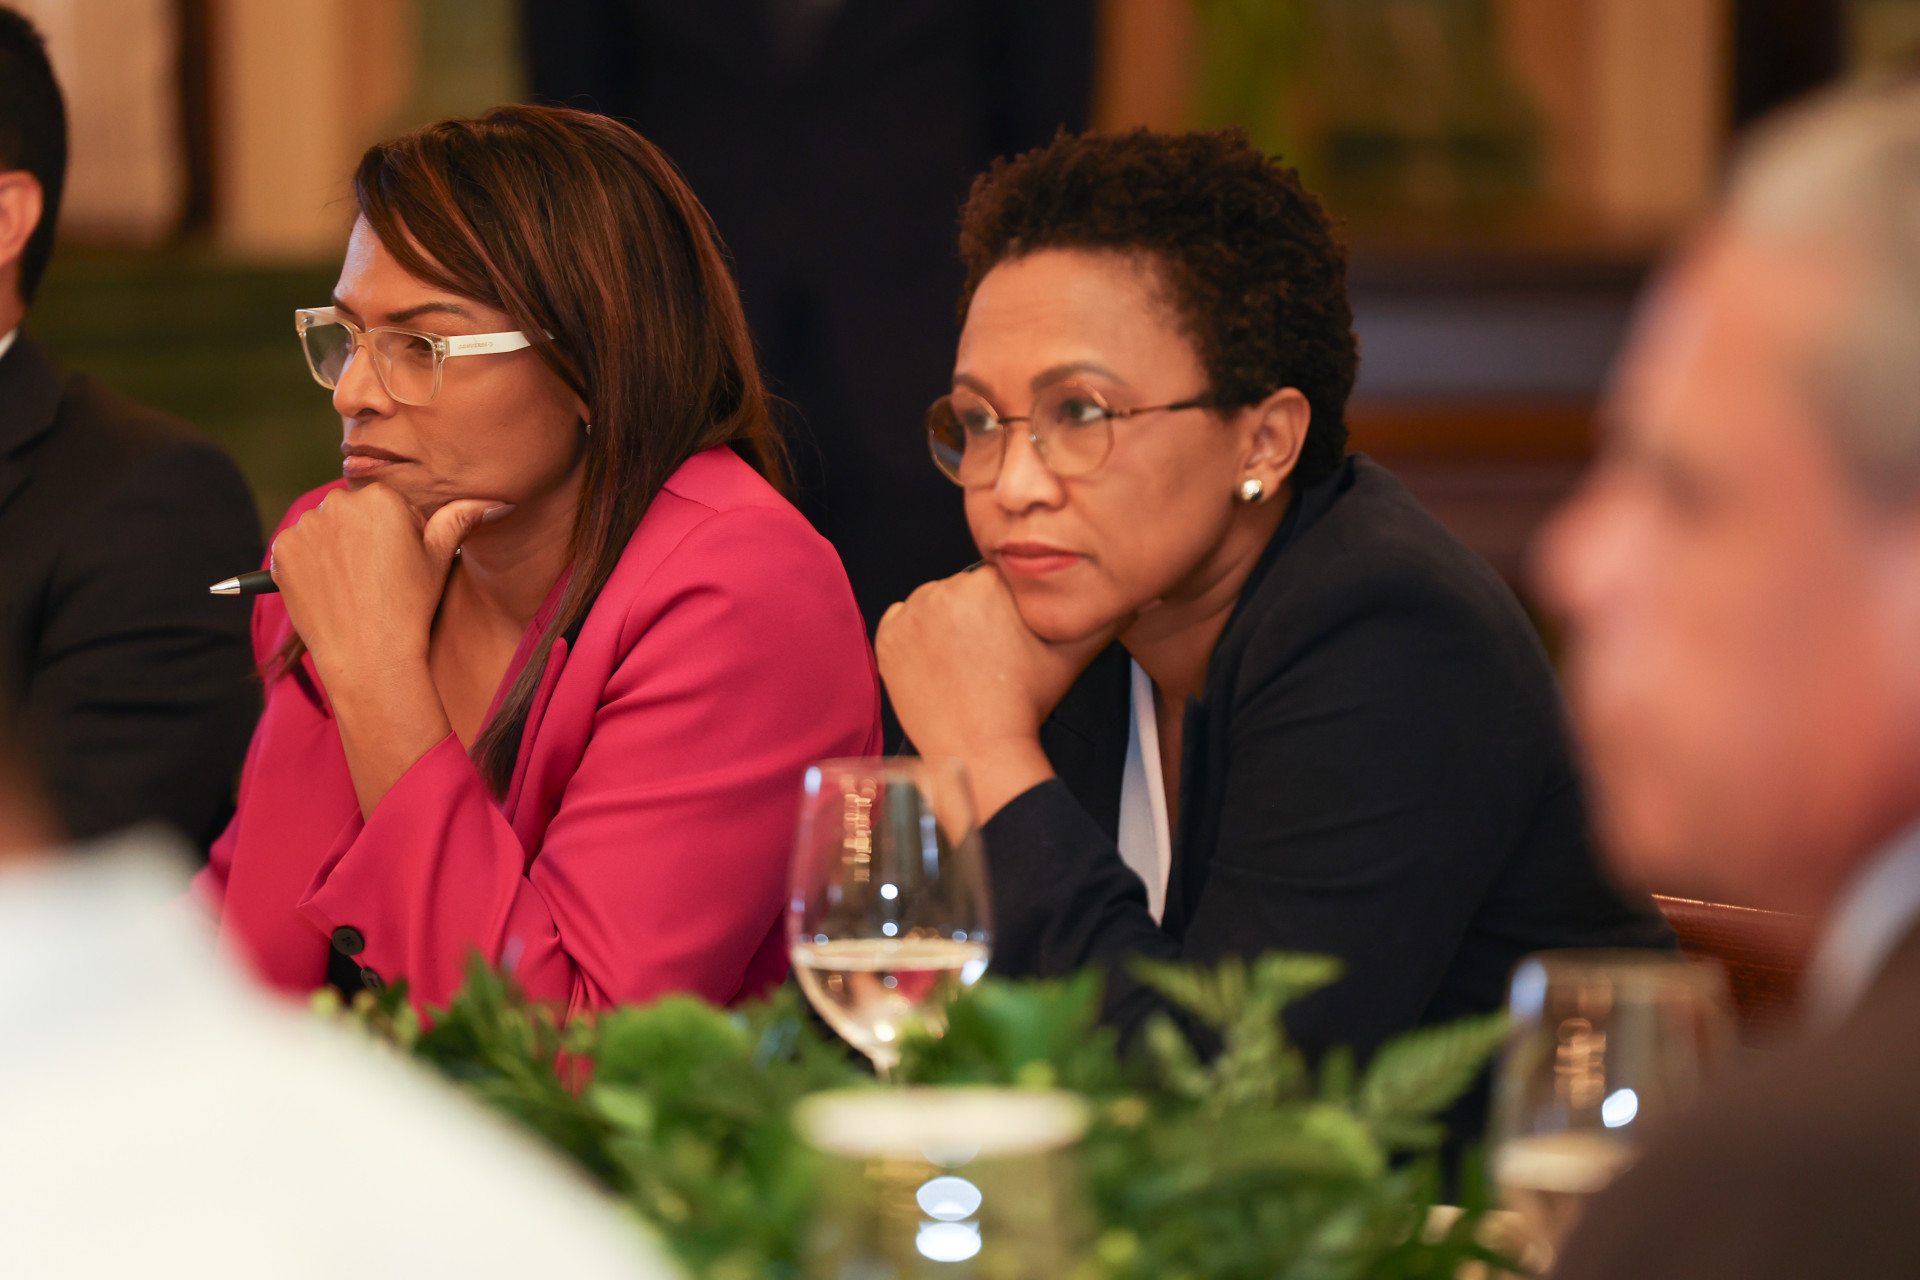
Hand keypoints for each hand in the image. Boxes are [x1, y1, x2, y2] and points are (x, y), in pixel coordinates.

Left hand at [269, 484, 511, 815]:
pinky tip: (329, 589)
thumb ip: (462, 519)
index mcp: (381, 497)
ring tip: (352, 585)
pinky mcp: (282, 551)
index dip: (394, 535)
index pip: (385, 504)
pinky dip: (308, 565)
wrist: (369, 654)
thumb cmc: (411, 605)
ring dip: (332, 548)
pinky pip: (297, 548)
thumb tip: (499, 504)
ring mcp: (306, 527)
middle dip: (360, 536)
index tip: (397, 565)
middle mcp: (338, 503)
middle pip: (351, 512)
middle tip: (375, 577)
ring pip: (323, 529)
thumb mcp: (441, 559)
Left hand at [877, 567, 1119, 818]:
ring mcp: (912, 613)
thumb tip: (1137, 594)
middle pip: (962, 591)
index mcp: (993, 582)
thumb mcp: (1077, 652)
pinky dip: (914, 640)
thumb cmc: (1026, 703)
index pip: (997, 579)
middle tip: (987, 656)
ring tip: (963, 663)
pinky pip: (900, 623)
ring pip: (932, 605)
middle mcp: (948, 588)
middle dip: (973, 616)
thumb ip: (1110, 614)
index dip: (1004, 610)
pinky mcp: (888, 638)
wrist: (979, 749)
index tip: (1005, 637)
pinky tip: (937, 666)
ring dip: (943, 626)